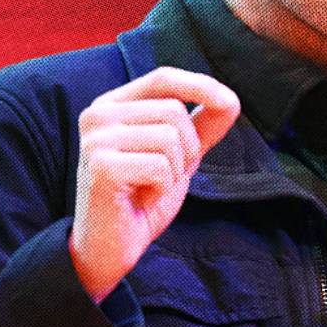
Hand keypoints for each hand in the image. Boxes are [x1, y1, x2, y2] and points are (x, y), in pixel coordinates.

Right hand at [69, 67, 240, 303]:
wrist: (110, 248)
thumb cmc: (140, 199)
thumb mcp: (177, 157)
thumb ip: (200, 127)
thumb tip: (230, 99)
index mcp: (112, 105)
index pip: (162, 78)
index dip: (200, 85)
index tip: (229, 102)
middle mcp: (97, 114)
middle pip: (173, 110)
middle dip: (186, 149)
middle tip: (163, 177)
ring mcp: (96, 139)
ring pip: (170, 138)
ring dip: (174, 172)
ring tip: (150, 188)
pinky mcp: (101, 166)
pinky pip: (160, 166)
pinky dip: (161, 190)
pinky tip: (140, 200)